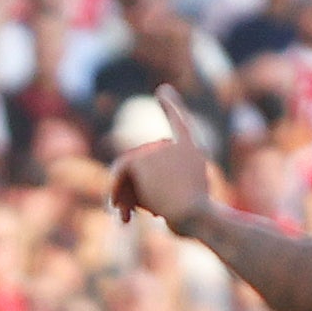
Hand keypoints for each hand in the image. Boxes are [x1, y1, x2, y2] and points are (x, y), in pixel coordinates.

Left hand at [107, 87, 216, 229]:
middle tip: (128, 218)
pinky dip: (115, 189)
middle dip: (133, 190)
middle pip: (143, 163)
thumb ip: (155, 197)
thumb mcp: (177, 206)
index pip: (180, 123)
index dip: (171, 107)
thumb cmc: (193, 220)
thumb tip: (122, 201)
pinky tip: (116, 208)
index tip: (163, 90)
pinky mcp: (142, 159)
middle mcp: (176, 146)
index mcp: (192, 153)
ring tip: (126, 217)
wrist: (196, 215)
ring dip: (124, 193)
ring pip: (129, 169)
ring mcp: (159, 150)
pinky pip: (121, 173)